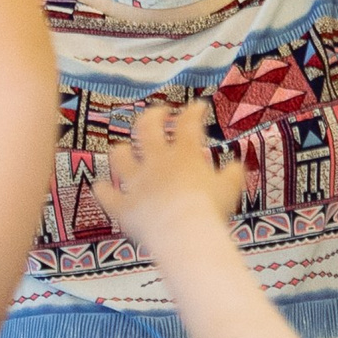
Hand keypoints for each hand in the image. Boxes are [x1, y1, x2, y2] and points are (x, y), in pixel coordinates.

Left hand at [98, 104, 244, 251]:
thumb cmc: (209, 208)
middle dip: (152, 116)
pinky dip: (104, 191)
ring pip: (120, 158)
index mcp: (184, 154)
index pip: (188, 123)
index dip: (193, 111)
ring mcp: (136, 183)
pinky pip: (108, 196)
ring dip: (121, 152)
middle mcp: (157, 162)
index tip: (197, 106)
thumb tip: (237, 166)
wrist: (183, 231)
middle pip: (147, 129)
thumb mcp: (229, 188)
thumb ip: (232, 174)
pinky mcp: (124, 206)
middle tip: (158, 112)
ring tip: (123, 149)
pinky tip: (100, 187)